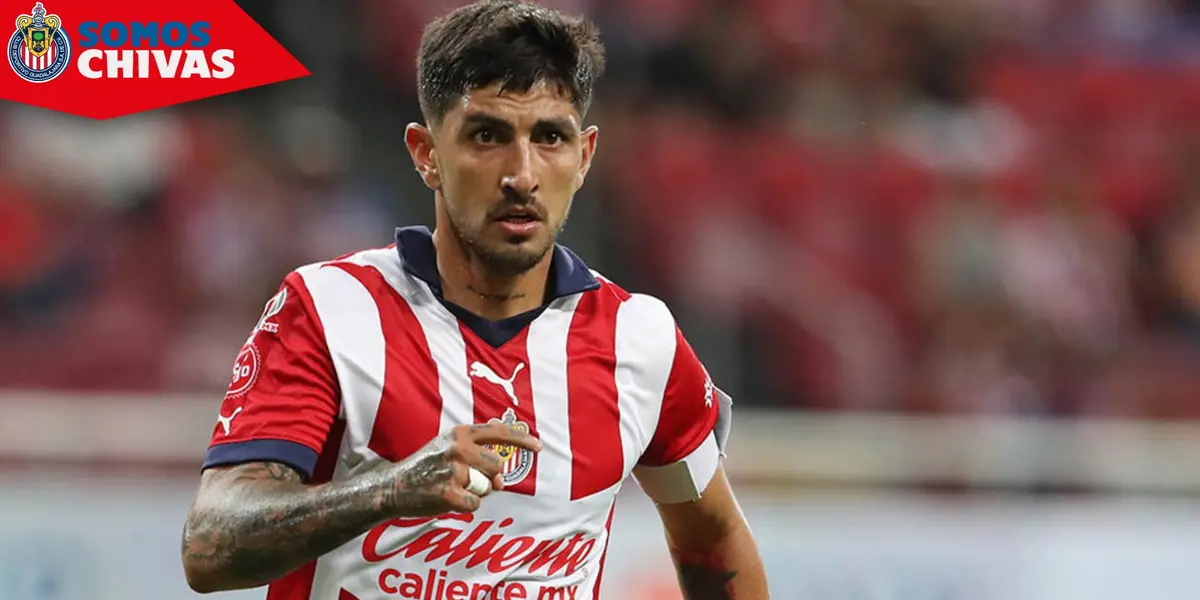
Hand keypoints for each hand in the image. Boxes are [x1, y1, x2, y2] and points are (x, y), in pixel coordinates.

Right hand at [386, 423, 542, 515]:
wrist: (394, 486)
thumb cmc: (425, 468)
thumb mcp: (447, 447)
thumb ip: (477, 455)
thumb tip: (502, 479)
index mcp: (459, 434)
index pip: (497, 432)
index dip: (521, 440)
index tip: (539, 446)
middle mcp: (458, 448)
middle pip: (497, 465)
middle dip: (490, 477)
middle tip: (469, 480)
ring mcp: (454, 471)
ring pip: (487, 486)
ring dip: (475, 492)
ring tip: (452, 488)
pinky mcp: (449, 493)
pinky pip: (475, 504)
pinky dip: (465, 506)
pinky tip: (447, 499)